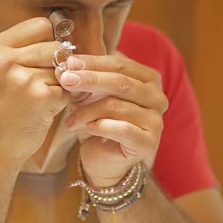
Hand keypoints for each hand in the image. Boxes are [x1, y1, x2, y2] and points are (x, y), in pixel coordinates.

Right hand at [0, 18, 68, 168]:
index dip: (51, 41)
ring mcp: (24, 78)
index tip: (47, 58)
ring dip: (60, 85)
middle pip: (56, 47)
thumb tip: (67, 41)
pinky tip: (43, 111)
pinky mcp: (41, 97)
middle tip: (43, 85)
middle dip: (57, 66)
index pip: (42, 25)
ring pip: (63, 70)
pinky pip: (68, 90)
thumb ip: (27, 52)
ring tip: (39, 100)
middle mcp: (7, 59)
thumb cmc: (1, 109)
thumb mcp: (0, 72)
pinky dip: (62, 102)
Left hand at [58, 55, 167, 186]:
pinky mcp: (149, 142)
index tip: (68, 63)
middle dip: (89, 80)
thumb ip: (88, 78)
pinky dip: (97, 126)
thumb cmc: (101, 122)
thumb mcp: (93, 95)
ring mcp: (156, 121)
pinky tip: (82, 128)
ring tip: (69, 119)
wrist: (105, 160)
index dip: (93, 63)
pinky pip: (120, 129)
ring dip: (86, 111)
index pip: (120, 64)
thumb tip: (69, 64)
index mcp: (149, 79)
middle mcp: (157, 98)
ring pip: (116, 106)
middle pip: (121, 82)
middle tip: (65, 80)